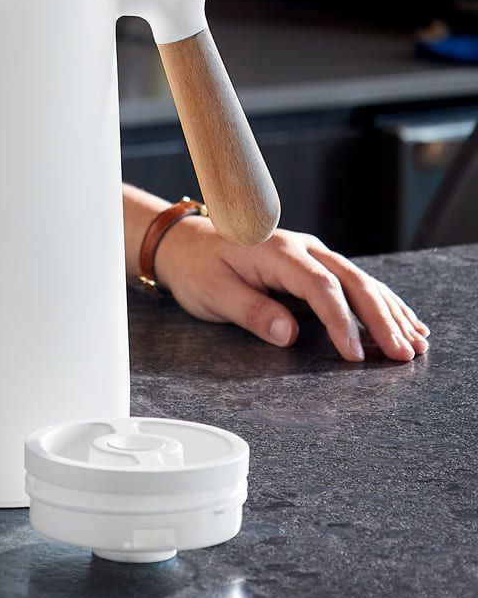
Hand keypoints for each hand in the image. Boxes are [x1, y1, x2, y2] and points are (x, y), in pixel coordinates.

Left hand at [152, 216, 429, 361]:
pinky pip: (352, 282)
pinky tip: (404, 321)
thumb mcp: (213, 292)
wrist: (183, 243)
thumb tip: (288, 333)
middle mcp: (300, 247)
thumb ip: (250, 311)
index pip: (320, 286)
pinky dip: (380, 302)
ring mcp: (309, 253)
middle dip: (381, 318)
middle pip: (352, 281)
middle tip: (402, 354)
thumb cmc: (196, 267)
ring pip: (359, 281)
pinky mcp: (311, 264)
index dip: (340, 321)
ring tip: (415, 344)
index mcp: (276, 250)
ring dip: (389, 312)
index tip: (352, 355)